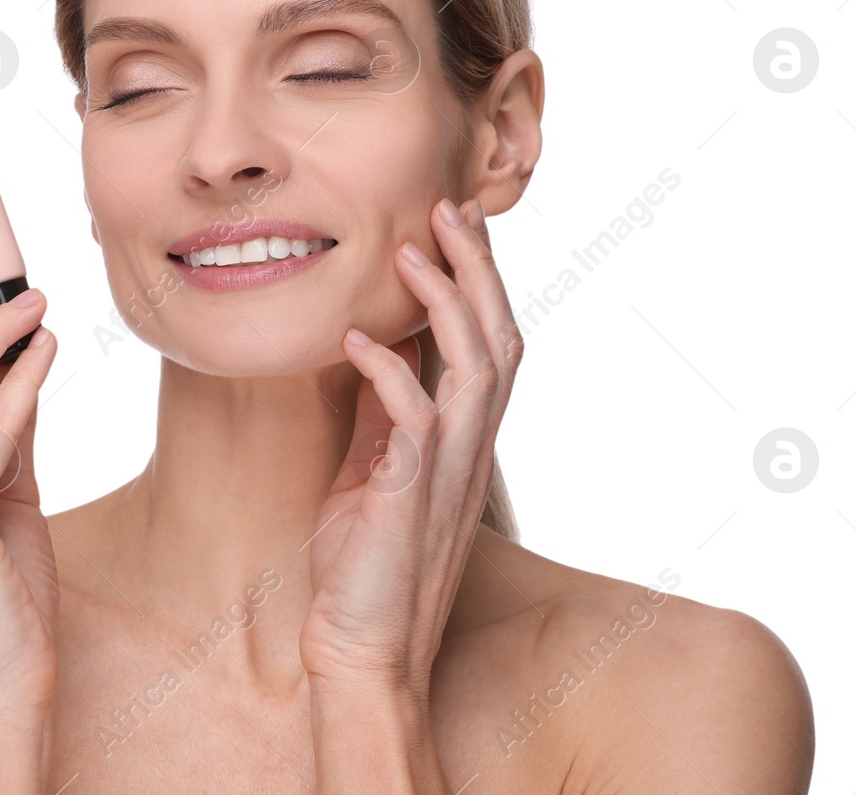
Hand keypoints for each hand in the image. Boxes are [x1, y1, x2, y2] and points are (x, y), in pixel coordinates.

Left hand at [299, 198, 522, 691]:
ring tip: (412, 252)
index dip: (480, 281)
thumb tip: (379, 349)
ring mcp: (448, 473)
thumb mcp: (376, 469)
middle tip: (450, 208)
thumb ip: (385, 413)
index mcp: (463, 441)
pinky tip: (356, 338)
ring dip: (446, 304)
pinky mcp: (411, 498)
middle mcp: (469, 450)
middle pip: (499, 339)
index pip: (490, 343)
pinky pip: (415, 421)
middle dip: (478, 269)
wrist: (362, 649)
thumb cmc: (363, 564)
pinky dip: (389, 372)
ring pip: (476, 368)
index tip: (455, 225)